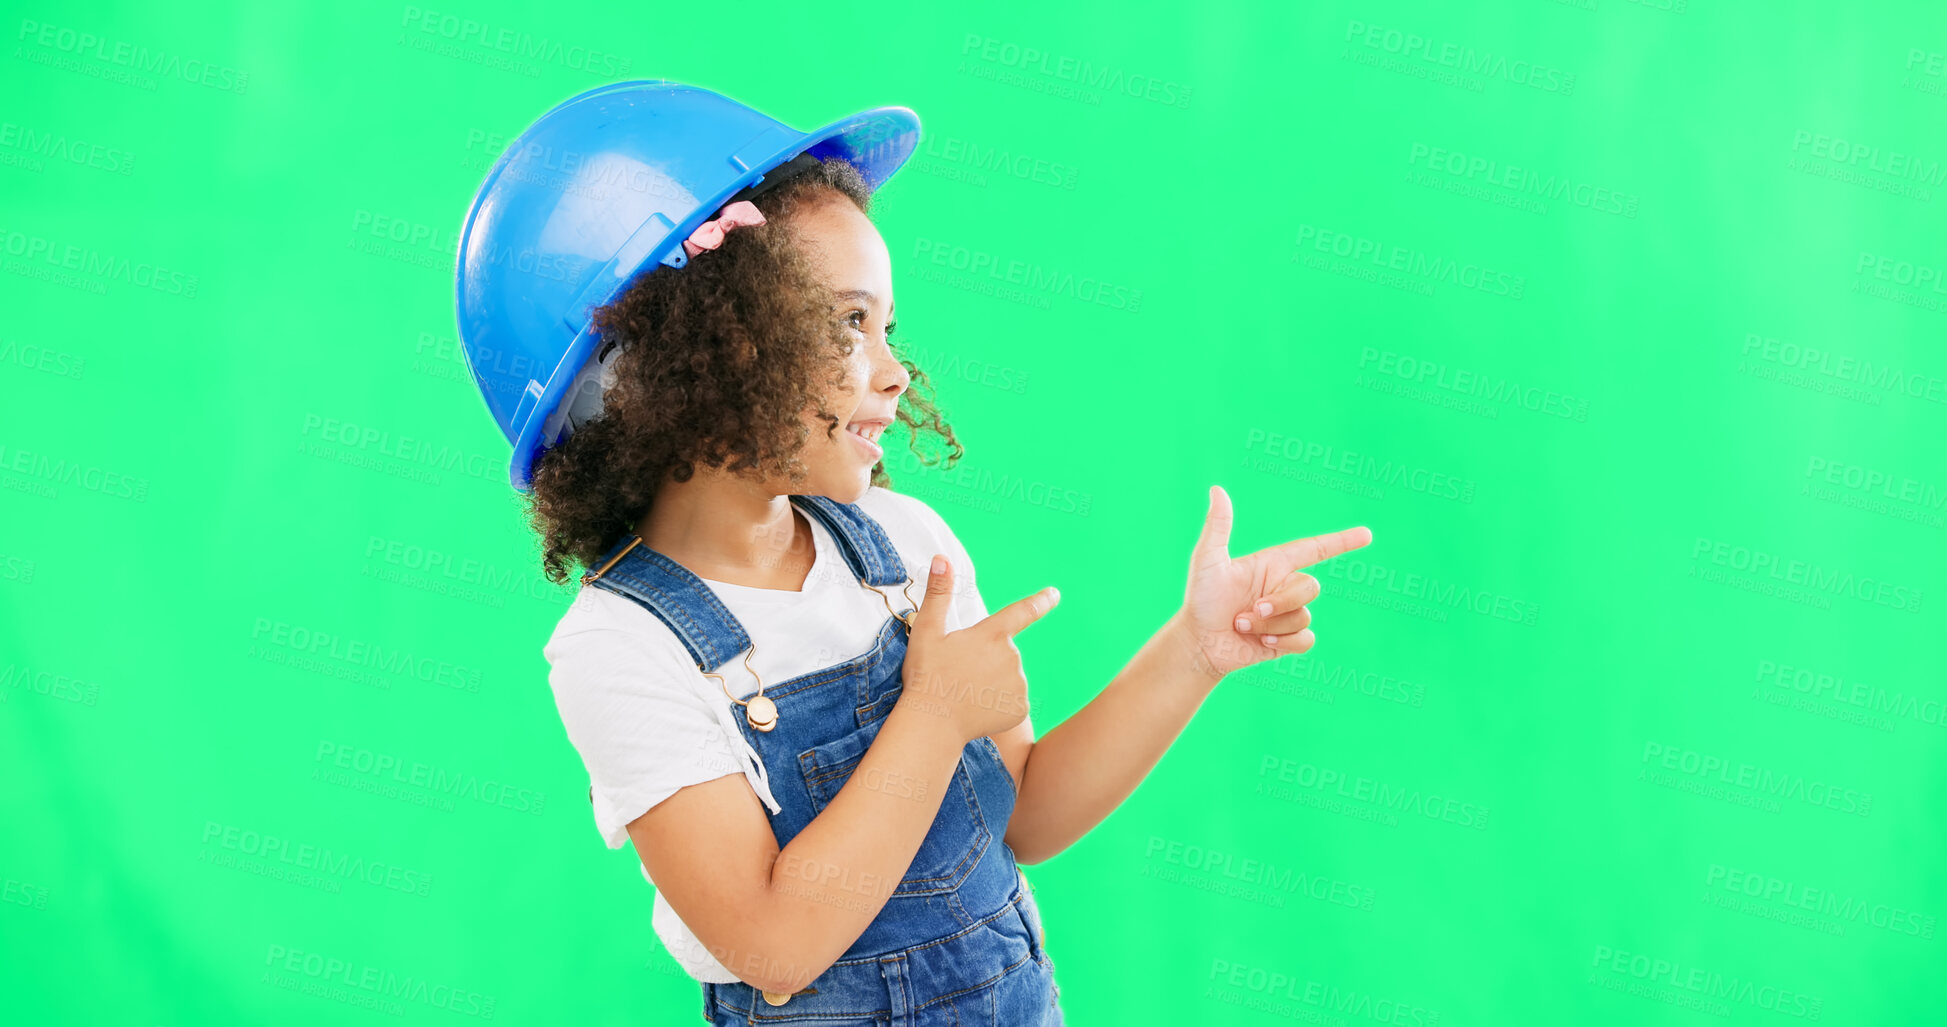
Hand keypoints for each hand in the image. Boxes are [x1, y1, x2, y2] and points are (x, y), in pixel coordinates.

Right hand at [897, 554, 1057, 744]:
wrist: (932, 724)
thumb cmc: (926, 675)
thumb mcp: (926, 631)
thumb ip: (938, 593)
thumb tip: (942, 558)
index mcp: (991, 634)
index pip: (1022, 612)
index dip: (1040, 602)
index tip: (1055, 593)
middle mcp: (1012, 656)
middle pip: (1004, 653)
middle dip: (986, 660)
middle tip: (958, 674)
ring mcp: (1019, 683)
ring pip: (1008, 677)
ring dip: (991, 683)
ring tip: (965, 694)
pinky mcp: (1021, 709)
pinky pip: (1012, 701)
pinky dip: (997, 704)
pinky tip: (978, 710)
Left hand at [1178, 485, 1372, 679]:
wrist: (1199, 643)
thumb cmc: (1200, 599)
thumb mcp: (1208, 560)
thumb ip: (1218, 527)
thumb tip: (1217, 489)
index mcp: (1273, 565)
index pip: (1315, 549)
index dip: (1342, 541)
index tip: (1367, 534)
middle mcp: (1283, 587)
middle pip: (1310, 587)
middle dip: (1280, 602)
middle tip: (1247, 611)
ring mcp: (1287, 614)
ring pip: (1303, 616)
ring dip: (1270, 624)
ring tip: (1241, 626)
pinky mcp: (1287, 641)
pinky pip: (1306, 639)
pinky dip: (1285, 642)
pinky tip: (1262, 643)